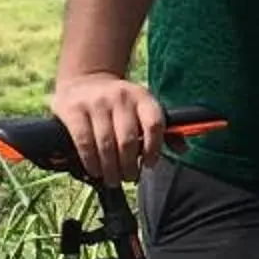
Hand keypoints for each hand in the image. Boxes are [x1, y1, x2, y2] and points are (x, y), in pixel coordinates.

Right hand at [52, 69, 166, 183]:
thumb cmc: (121, 104)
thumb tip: (184, 149)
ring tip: (113, 179)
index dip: (154, 149)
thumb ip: (164, 129)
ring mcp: (96, 103)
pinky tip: (95, 170)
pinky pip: (85, 143)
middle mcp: (121, 97)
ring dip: (111, 169)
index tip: (149, 164)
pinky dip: (91, 162)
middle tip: (129, 177)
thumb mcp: (143, 108)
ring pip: (106, 145)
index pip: (154, 125)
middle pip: (129, 141)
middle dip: (129, 166)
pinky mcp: (74, 110)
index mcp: (142, 97)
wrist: (85, 79)